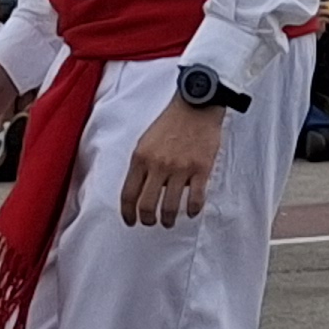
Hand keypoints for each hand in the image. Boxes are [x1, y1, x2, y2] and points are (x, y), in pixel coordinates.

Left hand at [120, 96, 225, 227]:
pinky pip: (195, 199)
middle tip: (150, 223)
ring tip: (169, 221)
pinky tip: (191, 211)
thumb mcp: (146, 141)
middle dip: (147, 220)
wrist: (196, 105)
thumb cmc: (171, 122)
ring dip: (168, 219)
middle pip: (146, 205)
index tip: (130, 221)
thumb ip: (142, 165)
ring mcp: (180, 168)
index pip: (128, 194)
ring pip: (170, 207)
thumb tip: (140, 189)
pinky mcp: (201, 169)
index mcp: (141, 158)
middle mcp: (158, 165)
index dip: (127, 213)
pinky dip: (192, 210)